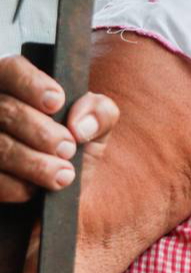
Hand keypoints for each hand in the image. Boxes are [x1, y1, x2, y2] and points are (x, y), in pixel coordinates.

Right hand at [0, 54, 117, 201]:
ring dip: (34, 163)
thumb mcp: (94, 129)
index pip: (12, 69)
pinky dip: (15, 187)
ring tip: (63, 176)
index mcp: (17, 86)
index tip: (57, 103)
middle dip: (42, 132)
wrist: (56, 202)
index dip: (32, 84)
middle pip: (6, 109)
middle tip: (68, 149)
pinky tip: (34, 191)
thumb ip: (100, 113)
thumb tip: (81, 124)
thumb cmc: (72, 153)